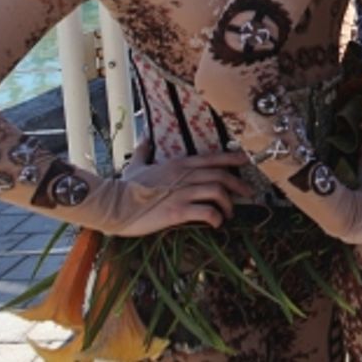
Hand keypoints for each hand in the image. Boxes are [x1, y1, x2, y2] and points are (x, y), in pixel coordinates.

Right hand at [110, 150, 254, 236]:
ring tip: (229, 214)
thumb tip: (144, 138)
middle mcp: (184, 175)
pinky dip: (216, 217)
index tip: (246, 162)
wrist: (113, 205)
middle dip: (238, 185)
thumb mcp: (136, 165)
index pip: (212, 158)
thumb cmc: (124, 187)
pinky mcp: (177, 211)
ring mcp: (181, 193)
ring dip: (227, 204)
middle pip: (221, 175)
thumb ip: (144, 151)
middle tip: (247, 194)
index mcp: (178, 163)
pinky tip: (216, 223)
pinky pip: (205, 212)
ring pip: (217, 191)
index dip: (232, 159)